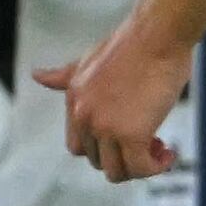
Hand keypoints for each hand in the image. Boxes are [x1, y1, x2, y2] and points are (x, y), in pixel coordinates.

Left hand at [41, 22, 195, 180]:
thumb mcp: (88, 61)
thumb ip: (63, 76)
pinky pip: (141, 167)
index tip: (128, 138)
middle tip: (151, 143)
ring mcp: (105, 127)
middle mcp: (84, 117)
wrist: (157, 34)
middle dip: (124, 158)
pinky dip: (157, 167)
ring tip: (160, 151)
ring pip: (117, 171)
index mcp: (74, 102)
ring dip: (140, 167)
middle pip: (98, 161)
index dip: (105, 149)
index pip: (79, 147)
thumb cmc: (134, 44)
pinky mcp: (132, 134)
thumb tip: (36, 75)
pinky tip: (169, 155)